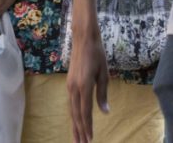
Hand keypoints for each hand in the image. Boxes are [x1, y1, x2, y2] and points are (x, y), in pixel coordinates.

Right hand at [67, 25, 109, 142]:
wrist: (83, 39)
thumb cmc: (97, 54)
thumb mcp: (104, 73)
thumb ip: (102, 93)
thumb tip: (104, 111)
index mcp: (84, 86)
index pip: (85, 112)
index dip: (87, 127)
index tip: (90, 139)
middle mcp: (74, 88)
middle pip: (76, 114)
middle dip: (79, 131)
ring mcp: (69, 86)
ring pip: (71, 110)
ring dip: (75, 124)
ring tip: (77, 138)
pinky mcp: (69, 83)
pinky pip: (71, 103)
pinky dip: (73, 114)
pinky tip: (76, 120)